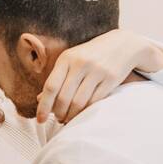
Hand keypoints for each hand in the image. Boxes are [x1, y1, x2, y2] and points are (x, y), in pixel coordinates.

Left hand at [36, 29, 162, 123]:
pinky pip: (94, 102)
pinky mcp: (110, 79)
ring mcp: (96, 71)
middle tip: (58, 119)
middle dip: (58, 113)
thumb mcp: (71, 61)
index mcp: (66, 58)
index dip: (44, 106)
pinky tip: (82, 114)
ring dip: (71, 115)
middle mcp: (80, 63)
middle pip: (64, 97)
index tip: (40, 120)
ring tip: (68, 118)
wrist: (122, 44)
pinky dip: (85, 112)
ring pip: (78, 102)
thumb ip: (57, 78)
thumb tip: (40, 99)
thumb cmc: (91, 55)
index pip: (51, 86)